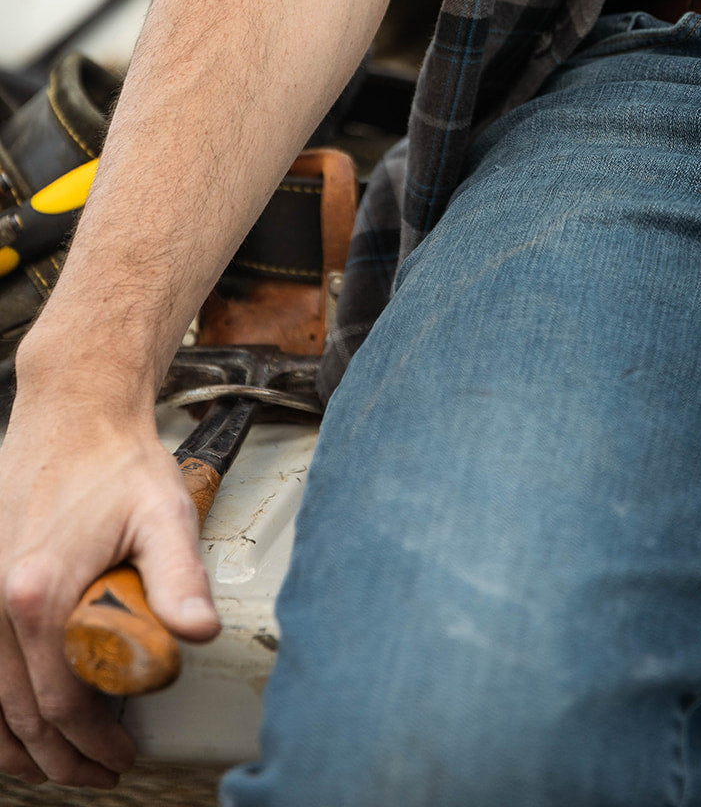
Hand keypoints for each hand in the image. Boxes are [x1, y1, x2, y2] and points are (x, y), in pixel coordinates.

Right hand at [0, 390, 219, 786]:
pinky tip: (13, 720)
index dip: (94, 740)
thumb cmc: (116, 462)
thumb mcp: (163, 516)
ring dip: (17, 743)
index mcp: (39, 592)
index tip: (121, 757)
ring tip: (56, 764)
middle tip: (97, 774)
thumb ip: (179, 578)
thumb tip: (199, 632)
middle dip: (59, 756)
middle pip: (18, 711)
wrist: (74, 413)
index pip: (61, 699)